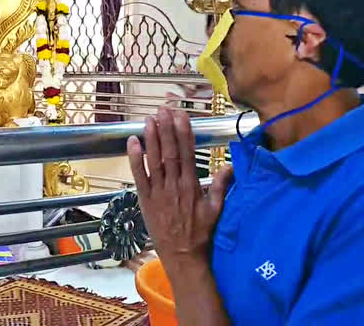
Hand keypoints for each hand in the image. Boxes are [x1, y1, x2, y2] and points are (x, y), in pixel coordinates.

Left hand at [127, 108, 233, 269]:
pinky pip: (139, 176)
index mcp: (191, 185)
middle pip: (170, 152)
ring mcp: (158, 192)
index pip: (188, 153)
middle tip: (164, 109)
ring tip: (149, 119)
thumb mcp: (216, 209)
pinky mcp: (145, 199)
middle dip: (167, 129)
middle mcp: (174, 186)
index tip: (181, 115)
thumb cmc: (200, 232)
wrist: (182, 255)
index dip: (184, 132)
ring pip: (154, 160)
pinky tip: (133, 142)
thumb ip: (221, 186)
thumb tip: (230, 165)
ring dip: (152, 138)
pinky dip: (135, 158)